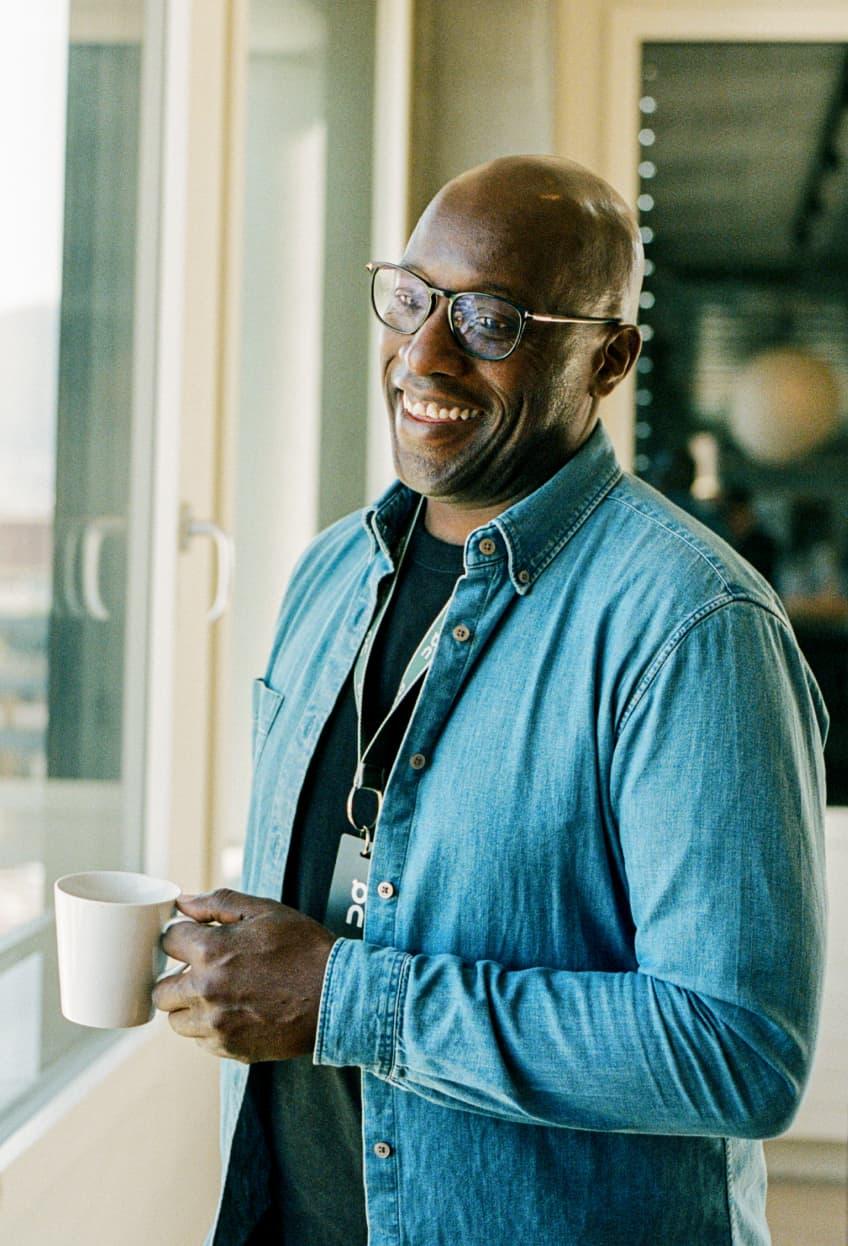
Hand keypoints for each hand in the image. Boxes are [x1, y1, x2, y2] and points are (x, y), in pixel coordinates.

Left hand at [152, 889, 336, 1062]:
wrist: (338, 996)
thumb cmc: (304, 948)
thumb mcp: (266, 911)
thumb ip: (218, 902)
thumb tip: (182, 901)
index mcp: (211, 951)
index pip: (168, 941)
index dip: (182, 937)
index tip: (194, 940)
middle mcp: (206, 990)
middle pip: (161, 988)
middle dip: (177, 976)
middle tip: (203, 970)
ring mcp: (215, 1025)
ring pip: (176, 1019)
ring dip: (189, 1006)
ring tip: (219, 993)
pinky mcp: (228, 1049)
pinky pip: (199, 1040)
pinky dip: (209, 1028)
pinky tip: (236, 1012)